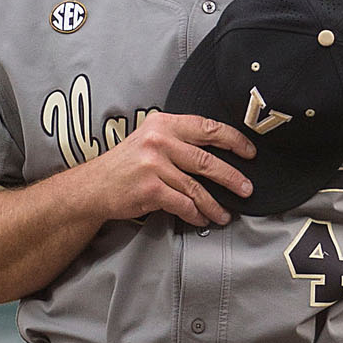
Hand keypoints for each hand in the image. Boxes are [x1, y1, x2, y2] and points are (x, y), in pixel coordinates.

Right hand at [87, 111, 254, 225]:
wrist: (93, 186)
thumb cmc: (125, 164)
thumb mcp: (149, 138)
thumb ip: (178, 138)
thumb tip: (218, 150)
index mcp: (164, 123)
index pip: (207, 128)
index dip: (233, 140)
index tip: (249, 151)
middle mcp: (159, 141)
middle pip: (207, 160)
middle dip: (232, 177)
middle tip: (247, 188)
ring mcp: (154, 165)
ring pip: (197, 187)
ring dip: (215, 204)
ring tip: (225, 213)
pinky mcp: (150, 189)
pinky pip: (183, 204)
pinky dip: (196, 214)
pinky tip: (202, 219)